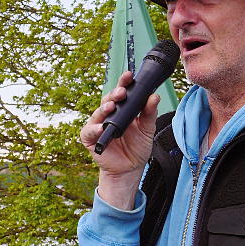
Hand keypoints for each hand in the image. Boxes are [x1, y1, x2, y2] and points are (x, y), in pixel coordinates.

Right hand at [79, 71, 159, 208]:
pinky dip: (95, 129)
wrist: (130, 169)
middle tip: (122, 92)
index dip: (124, 83)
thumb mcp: (147, 129)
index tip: (129, 76)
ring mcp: (98, 125)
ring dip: (104, 108)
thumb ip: (150, 113)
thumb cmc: (137, 148)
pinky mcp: (90, 138)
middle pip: (108, 99)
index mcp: (122, 109)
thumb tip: (154, 97)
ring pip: (98, 113)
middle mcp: (108, 114)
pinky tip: (102, 127)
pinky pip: (90, 131)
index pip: (121, 92)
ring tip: (111, 107)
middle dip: (115, 94)